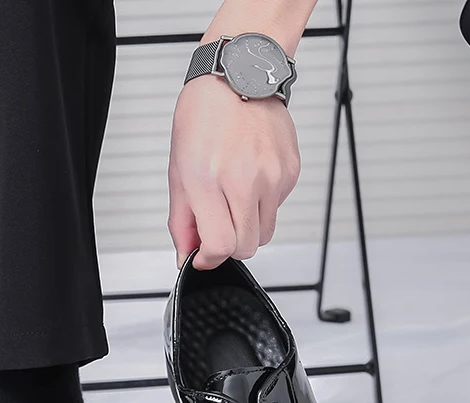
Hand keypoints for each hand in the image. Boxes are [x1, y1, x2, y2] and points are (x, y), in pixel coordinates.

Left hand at [168, 74, 300, 269]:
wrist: (238, 75)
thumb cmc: (204, 115)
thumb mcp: (178, 170)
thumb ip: (182, 220)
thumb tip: (187, 254)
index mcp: (210, 180)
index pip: (221, 246)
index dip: (210, 259)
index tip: (204, 256)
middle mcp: (245, 180)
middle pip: (246, 247)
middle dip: (229, 246)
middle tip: (217, 227)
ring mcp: (273, 177)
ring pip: (265, 233)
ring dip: (247, 227)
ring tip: (233, 198)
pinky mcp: (291, 172)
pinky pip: (277, 208)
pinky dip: (262, 205)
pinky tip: (250, 178)